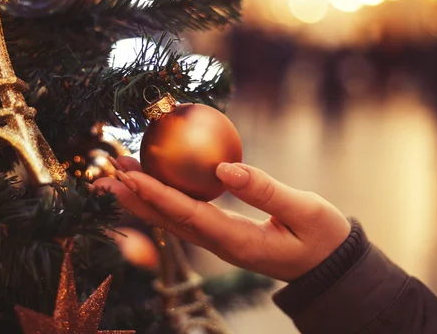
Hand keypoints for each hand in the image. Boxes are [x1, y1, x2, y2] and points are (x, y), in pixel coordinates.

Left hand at [94, 157, 350, 281]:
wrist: (330, 267)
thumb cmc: (322, 238)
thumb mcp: (304, 211)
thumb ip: (266, 191)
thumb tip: (225, 169)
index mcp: (237, 241)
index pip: (188, 215)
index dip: (157, 194)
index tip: (130, 175)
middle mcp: (220, 245)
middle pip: (169, 220)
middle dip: (136, 197)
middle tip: (107, 172)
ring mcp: (219, 242)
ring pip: (173, 219)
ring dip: (144, 197)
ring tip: (119, 173)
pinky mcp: (223, 235)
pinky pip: (186, 216)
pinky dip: (165, 198)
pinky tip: (155, 181)